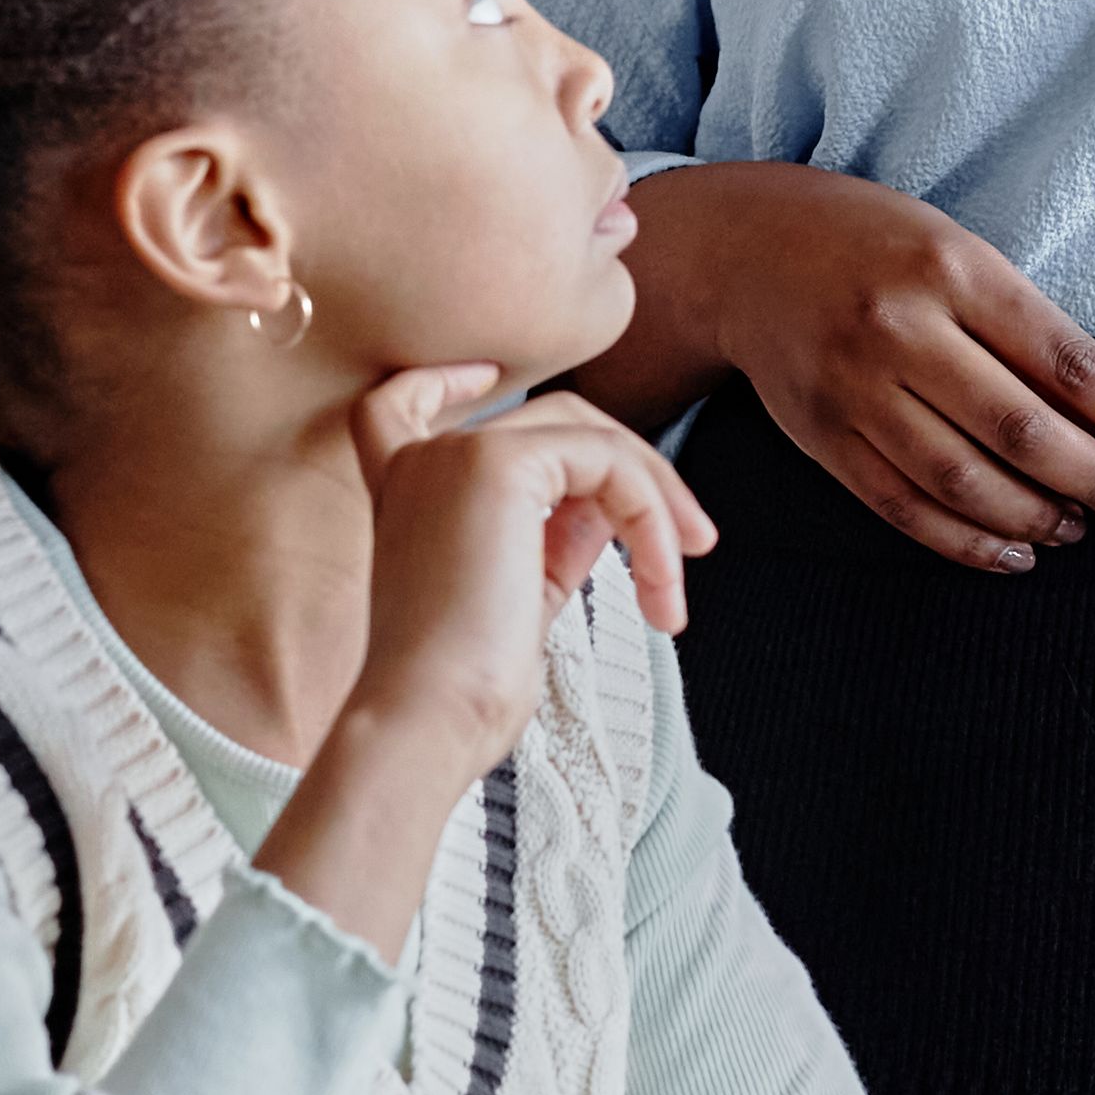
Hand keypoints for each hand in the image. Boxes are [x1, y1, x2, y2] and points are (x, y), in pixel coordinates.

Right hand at [343, 364, 710, 766]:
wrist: (427, 720)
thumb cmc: (464, 689)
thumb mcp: (520, 596)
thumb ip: (555, 538)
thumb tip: (611, 507)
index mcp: (405, 493)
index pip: (403, 406)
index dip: (442, 381)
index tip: (482, 374)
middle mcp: (421, 463)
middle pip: (552, 425)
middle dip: (634, 475)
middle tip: (691, 545)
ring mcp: (456, 454)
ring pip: (591, 438)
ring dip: (655, 504)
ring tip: (678, 581)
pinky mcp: (497, 463)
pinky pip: (609, 462)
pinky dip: (651, 518)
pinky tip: (662, 580)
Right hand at [614, 162, 1094, 574]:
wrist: (745, 252)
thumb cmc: (870, 245)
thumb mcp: (958, 249)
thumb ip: (1027, 324)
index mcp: (953, 271)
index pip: (1070, 364)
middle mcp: (902, 330)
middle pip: (1023, 432)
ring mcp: (855, 389)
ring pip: (964, 481)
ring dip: (1039, 518)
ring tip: (1083, 526)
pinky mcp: (824, 437)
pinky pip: (904, 508)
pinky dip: (968, 541)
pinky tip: (1014, 547)